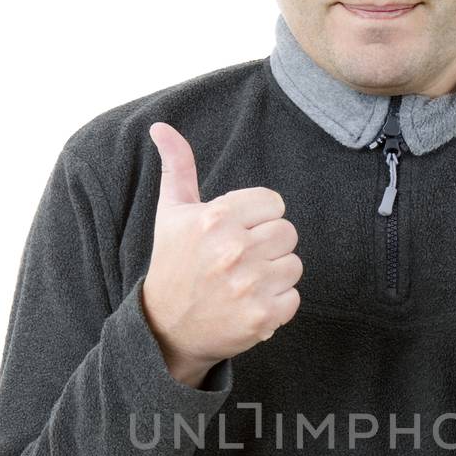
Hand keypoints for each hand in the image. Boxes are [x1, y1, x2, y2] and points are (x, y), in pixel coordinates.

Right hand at [141, 122, 302, 374]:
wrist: (167, 329)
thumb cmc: (174, 265)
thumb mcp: (171, 213)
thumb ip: (177, 167)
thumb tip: (161, 126)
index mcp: (215, 218)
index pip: (273, 203)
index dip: (258, 218)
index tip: (237, 233)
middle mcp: (233, 250)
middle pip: (287, 232)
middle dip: (268, 246)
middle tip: (240, 261)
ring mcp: (249, 286)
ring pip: (294, 265)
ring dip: (274, 276)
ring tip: (245, 283)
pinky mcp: (261, 316)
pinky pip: (294, 298)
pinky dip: (276, 305)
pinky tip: (250, 304)